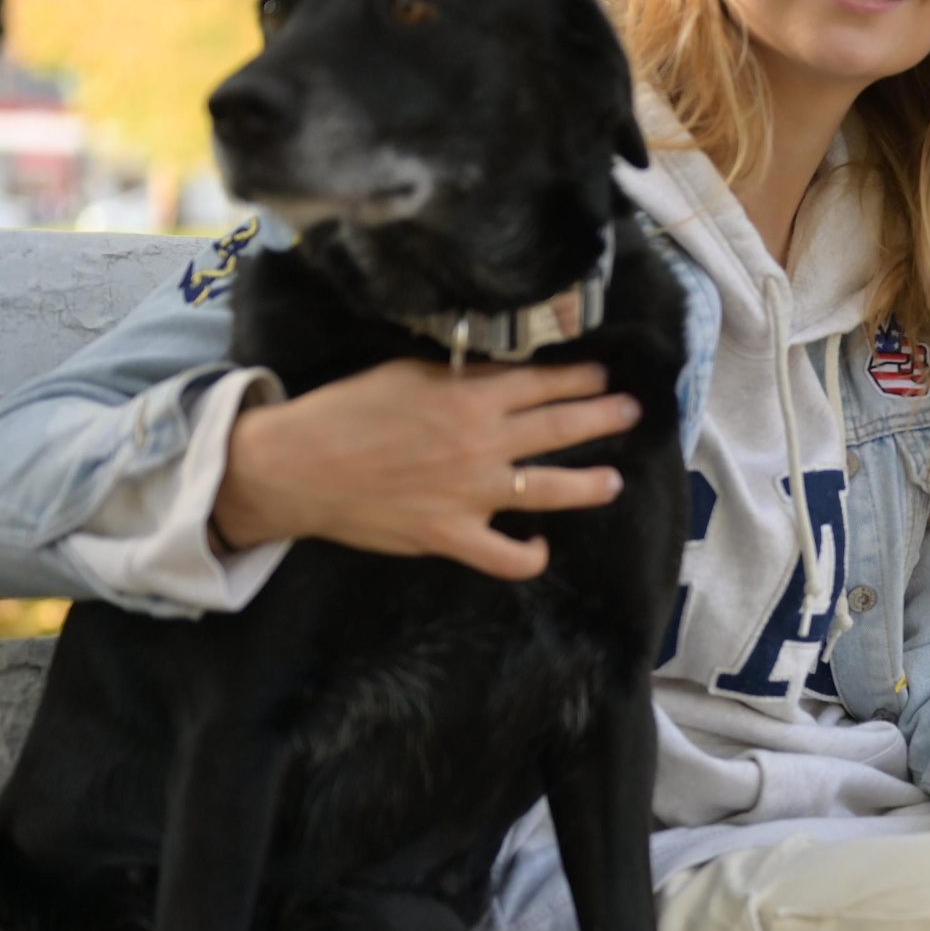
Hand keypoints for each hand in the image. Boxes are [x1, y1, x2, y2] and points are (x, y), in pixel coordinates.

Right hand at [212, 359, 639, 579]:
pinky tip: (540, 547)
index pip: (541, 384)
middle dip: (603, 417)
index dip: (580, 379)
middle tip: (632, 413)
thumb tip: (502, 374)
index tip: (604, 376)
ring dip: (589, 485)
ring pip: (551, 490)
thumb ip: (461, 378)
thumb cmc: (346, 412)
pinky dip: (528, 555)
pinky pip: (506, 556)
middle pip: (559, 428)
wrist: (297, 466)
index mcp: (469, 399)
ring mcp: (471, 493)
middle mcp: (480, 444)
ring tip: (614, 481)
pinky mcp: (452, 535)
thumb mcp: (407, 375)